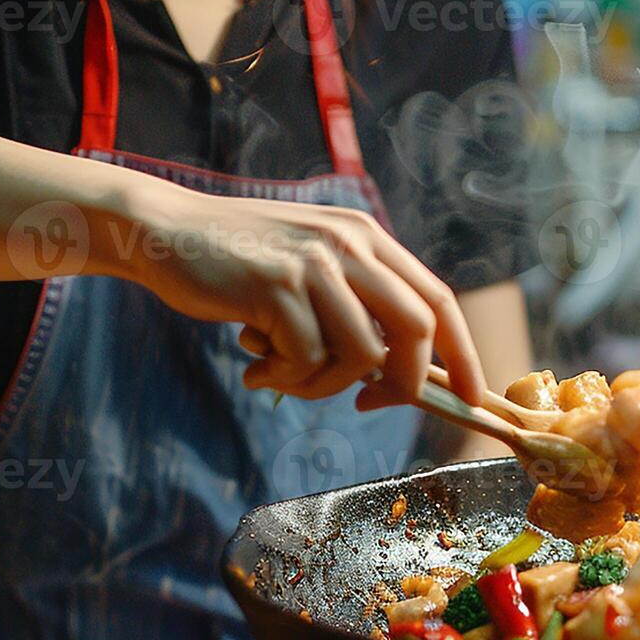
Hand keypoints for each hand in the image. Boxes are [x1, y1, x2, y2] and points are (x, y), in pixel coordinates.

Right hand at [121, 180, 485, 406]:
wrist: (166, 233)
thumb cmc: (238, 262)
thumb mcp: (310, 266)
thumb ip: (353, 303)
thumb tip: (396, 373)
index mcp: (366, 237)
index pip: (437, 298)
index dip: (463, 352)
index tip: (473, 397)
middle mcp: (350, 244)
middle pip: (416, 330)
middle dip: (406, 384)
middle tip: (371, 406)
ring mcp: (315, 264)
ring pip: (362, 355)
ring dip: (325, 386)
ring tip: (283, 375)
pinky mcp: (277, 287)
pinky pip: (308, 361)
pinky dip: (287, 380)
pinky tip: (256, 368)